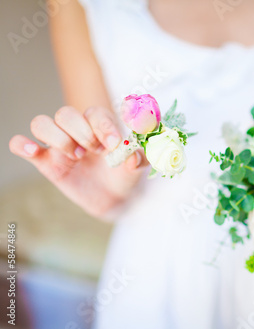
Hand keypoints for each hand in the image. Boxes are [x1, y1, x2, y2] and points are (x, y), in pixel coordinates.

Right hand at [9, 106, 148, 218]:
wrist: (115, 198)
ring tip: (75, 157)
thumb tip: (131, 156)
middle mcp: (77, 130)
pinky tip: (34, 152)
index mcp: (100, 125)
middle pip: (65, 113)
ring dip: (57, 138)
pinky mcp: (45, 162)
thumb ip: (139, 158)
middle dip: (81, 132)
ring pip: (41, 123)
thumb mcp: (137, 167)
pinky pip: (21, 145)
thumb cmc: (125, 174)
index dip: (103, 126)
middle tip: (95, 152)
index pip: (94, 113)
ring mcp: (59, 146)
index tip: (114, 144)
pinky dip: (22, 144)